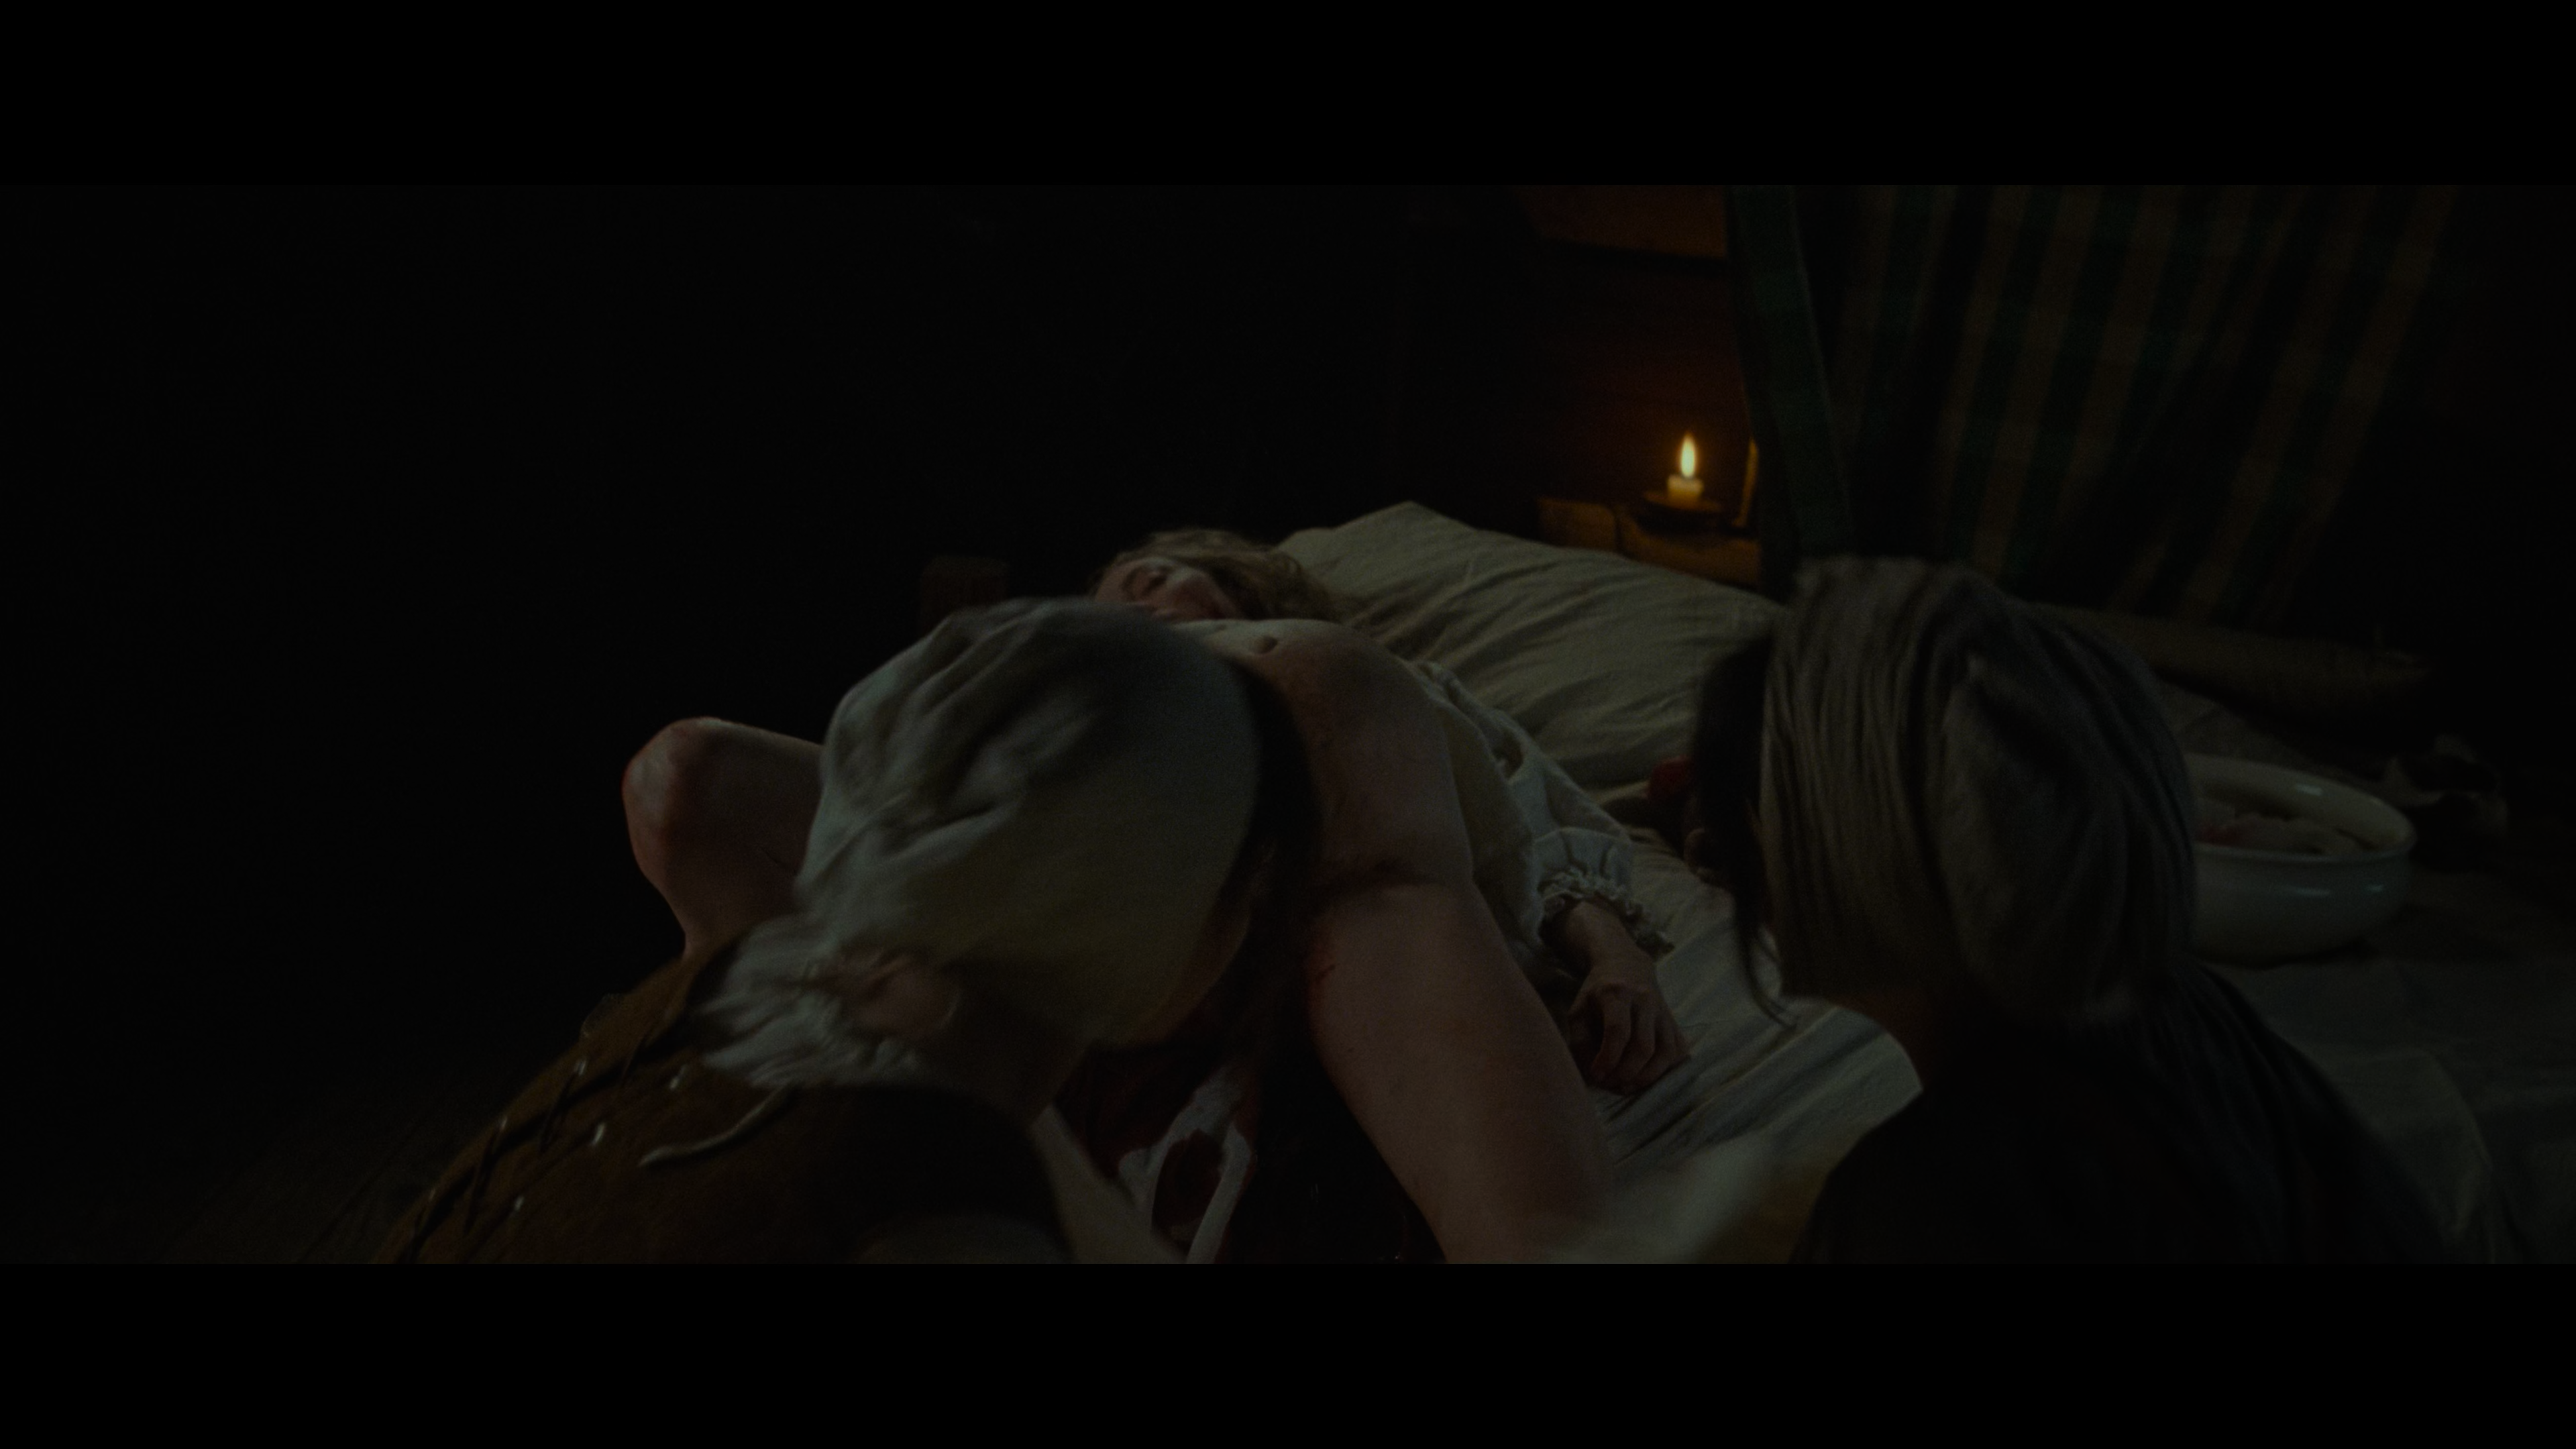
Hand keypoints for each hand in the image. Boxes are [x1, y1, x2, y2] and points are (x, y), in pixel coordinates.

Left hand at [1551, 902, 1689, 1094]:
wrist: (1626, 966)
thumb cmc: (1596, 994)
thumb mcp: (1578, 1012)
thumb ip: (1580, 1043)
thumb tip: (1594, 1075)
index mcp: (1616, 992)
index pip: (1618, 1030)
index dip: (1608, 1058)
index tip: (1597, 1074)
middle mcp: (1645, 1000)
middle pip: (1643, 1046)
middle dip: (1626, 1072)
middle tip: (1610, 1083)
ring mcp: (1664, 1011)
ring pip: (1665, 1052)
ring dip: (1646, 1077)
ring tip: (1626, 1086)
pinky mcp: (1674, 1022)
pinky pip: (1677, 1052)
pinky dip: (1664, 1070)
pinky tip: (1645, 1075)